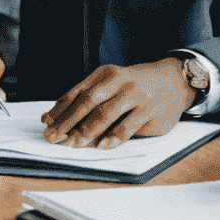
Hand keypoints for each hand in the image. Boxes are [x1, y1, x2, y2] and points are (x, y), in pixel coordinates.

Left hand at [42, 59, 193, 149]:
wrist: (173, 80)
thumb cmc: (134, 85)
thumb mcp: (111, 83)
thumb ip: (86, 98)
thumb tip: (54, 118)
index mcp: (105, 74)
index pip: (77, 92)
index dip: (60, 109)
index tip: (46, 123)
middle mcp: (119, 82)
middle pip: (88, 101)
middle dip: (69, 121)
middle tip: (54, 136)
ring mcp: (135, 96)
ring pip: (107, 113)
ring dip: (88, 131)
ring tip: (74, 143)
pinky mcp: (149, 112)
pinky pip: (128, 126)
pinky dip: (113, 137)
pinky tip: (102, 145)